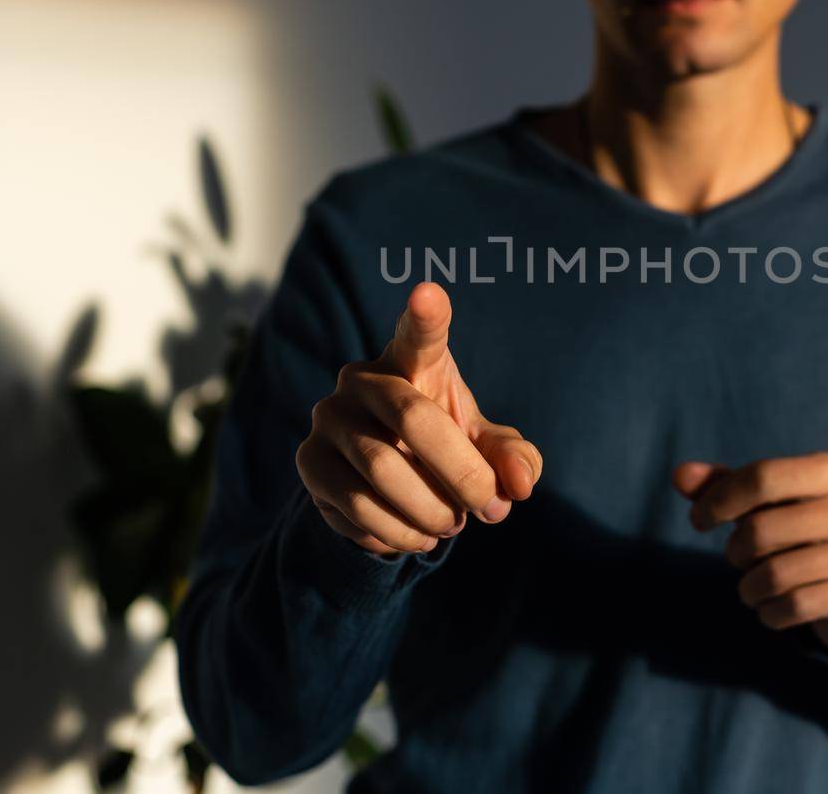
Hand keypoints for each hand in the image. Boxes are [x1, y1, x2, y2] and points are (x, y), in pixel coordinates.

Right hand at [297, 280, 542, 555]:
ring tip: (449, 526)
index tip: (429, 292)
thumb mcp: (483, 447)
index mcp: (412, 361)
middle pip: (413, 420)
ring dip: (430, 512)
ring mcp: (329, 419)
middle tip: (486, 507)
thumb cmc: (443, 445)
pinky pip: (356, 508)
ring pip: (381, 472)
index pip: (418, 335)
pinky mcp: (308, 463)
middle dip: (461, 473)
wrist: (382, 481)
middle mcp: (362, 379)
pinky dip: (398, 534)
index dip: (425, 316)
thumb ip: (512, 457)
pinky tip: (413, 534)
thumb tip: (518, 483)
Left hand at [673, 453, 827, 651]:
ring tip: (752, 588)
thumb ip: (724, 486)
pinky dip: (770, 613)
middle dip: (735, 551)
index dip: (718, 499)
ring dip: (749, 588)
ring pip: (776, 573)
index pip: (763, 476)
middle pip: (763, 528)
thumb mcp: (767, 504)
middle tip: (738, 560)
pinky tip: (771, 610)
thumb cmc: (803, 535)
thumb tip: (680, 475)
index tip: (698, 520)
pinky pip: (797, 605)